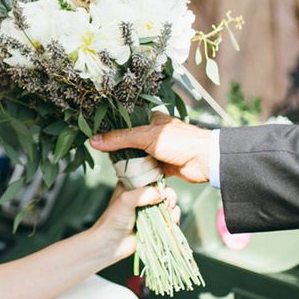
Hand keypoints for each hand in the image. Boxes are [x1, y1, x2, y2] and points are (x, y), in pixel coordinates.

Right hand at [90, 113, 211, 183]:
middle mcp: (153, 134)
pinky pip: (146, 171)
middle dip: (118, 151)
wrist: (205, 160)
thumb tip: (93, 141)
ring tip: (114, 170)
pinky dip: (140, 175)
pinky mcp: (163, 166)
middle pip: (128, 143)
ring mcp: (158, 151)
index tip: (96, 140)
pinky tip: (129, 179)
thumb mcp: (145, 137)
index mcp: (149, 120)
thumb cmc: (178, 142)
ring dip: (129, 165)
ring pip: (137, 158)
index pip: (124, 124)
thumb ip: (119, 139)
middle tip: (103, 159)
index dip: (111, 131)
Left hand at [91, 184, 180, 264]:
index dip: (160, 183)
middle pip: (162, 192)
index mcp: (132, 186)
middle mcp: (141, 197)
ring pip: (167, 205)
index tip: (164, 191)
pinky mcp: (153, 224)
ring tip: (172, 216)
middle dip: (169, 197)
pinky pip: (168, 219)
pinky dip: (173, 219)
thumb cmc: (114, 220)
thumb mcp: (126, 200)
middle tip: (169, 204)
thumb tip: (163, 194)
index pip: (151, 178)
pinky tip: (173, 223)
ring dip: (173, 209)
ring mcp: (148, 210)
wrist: (111, 243)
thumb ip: (144, 194)